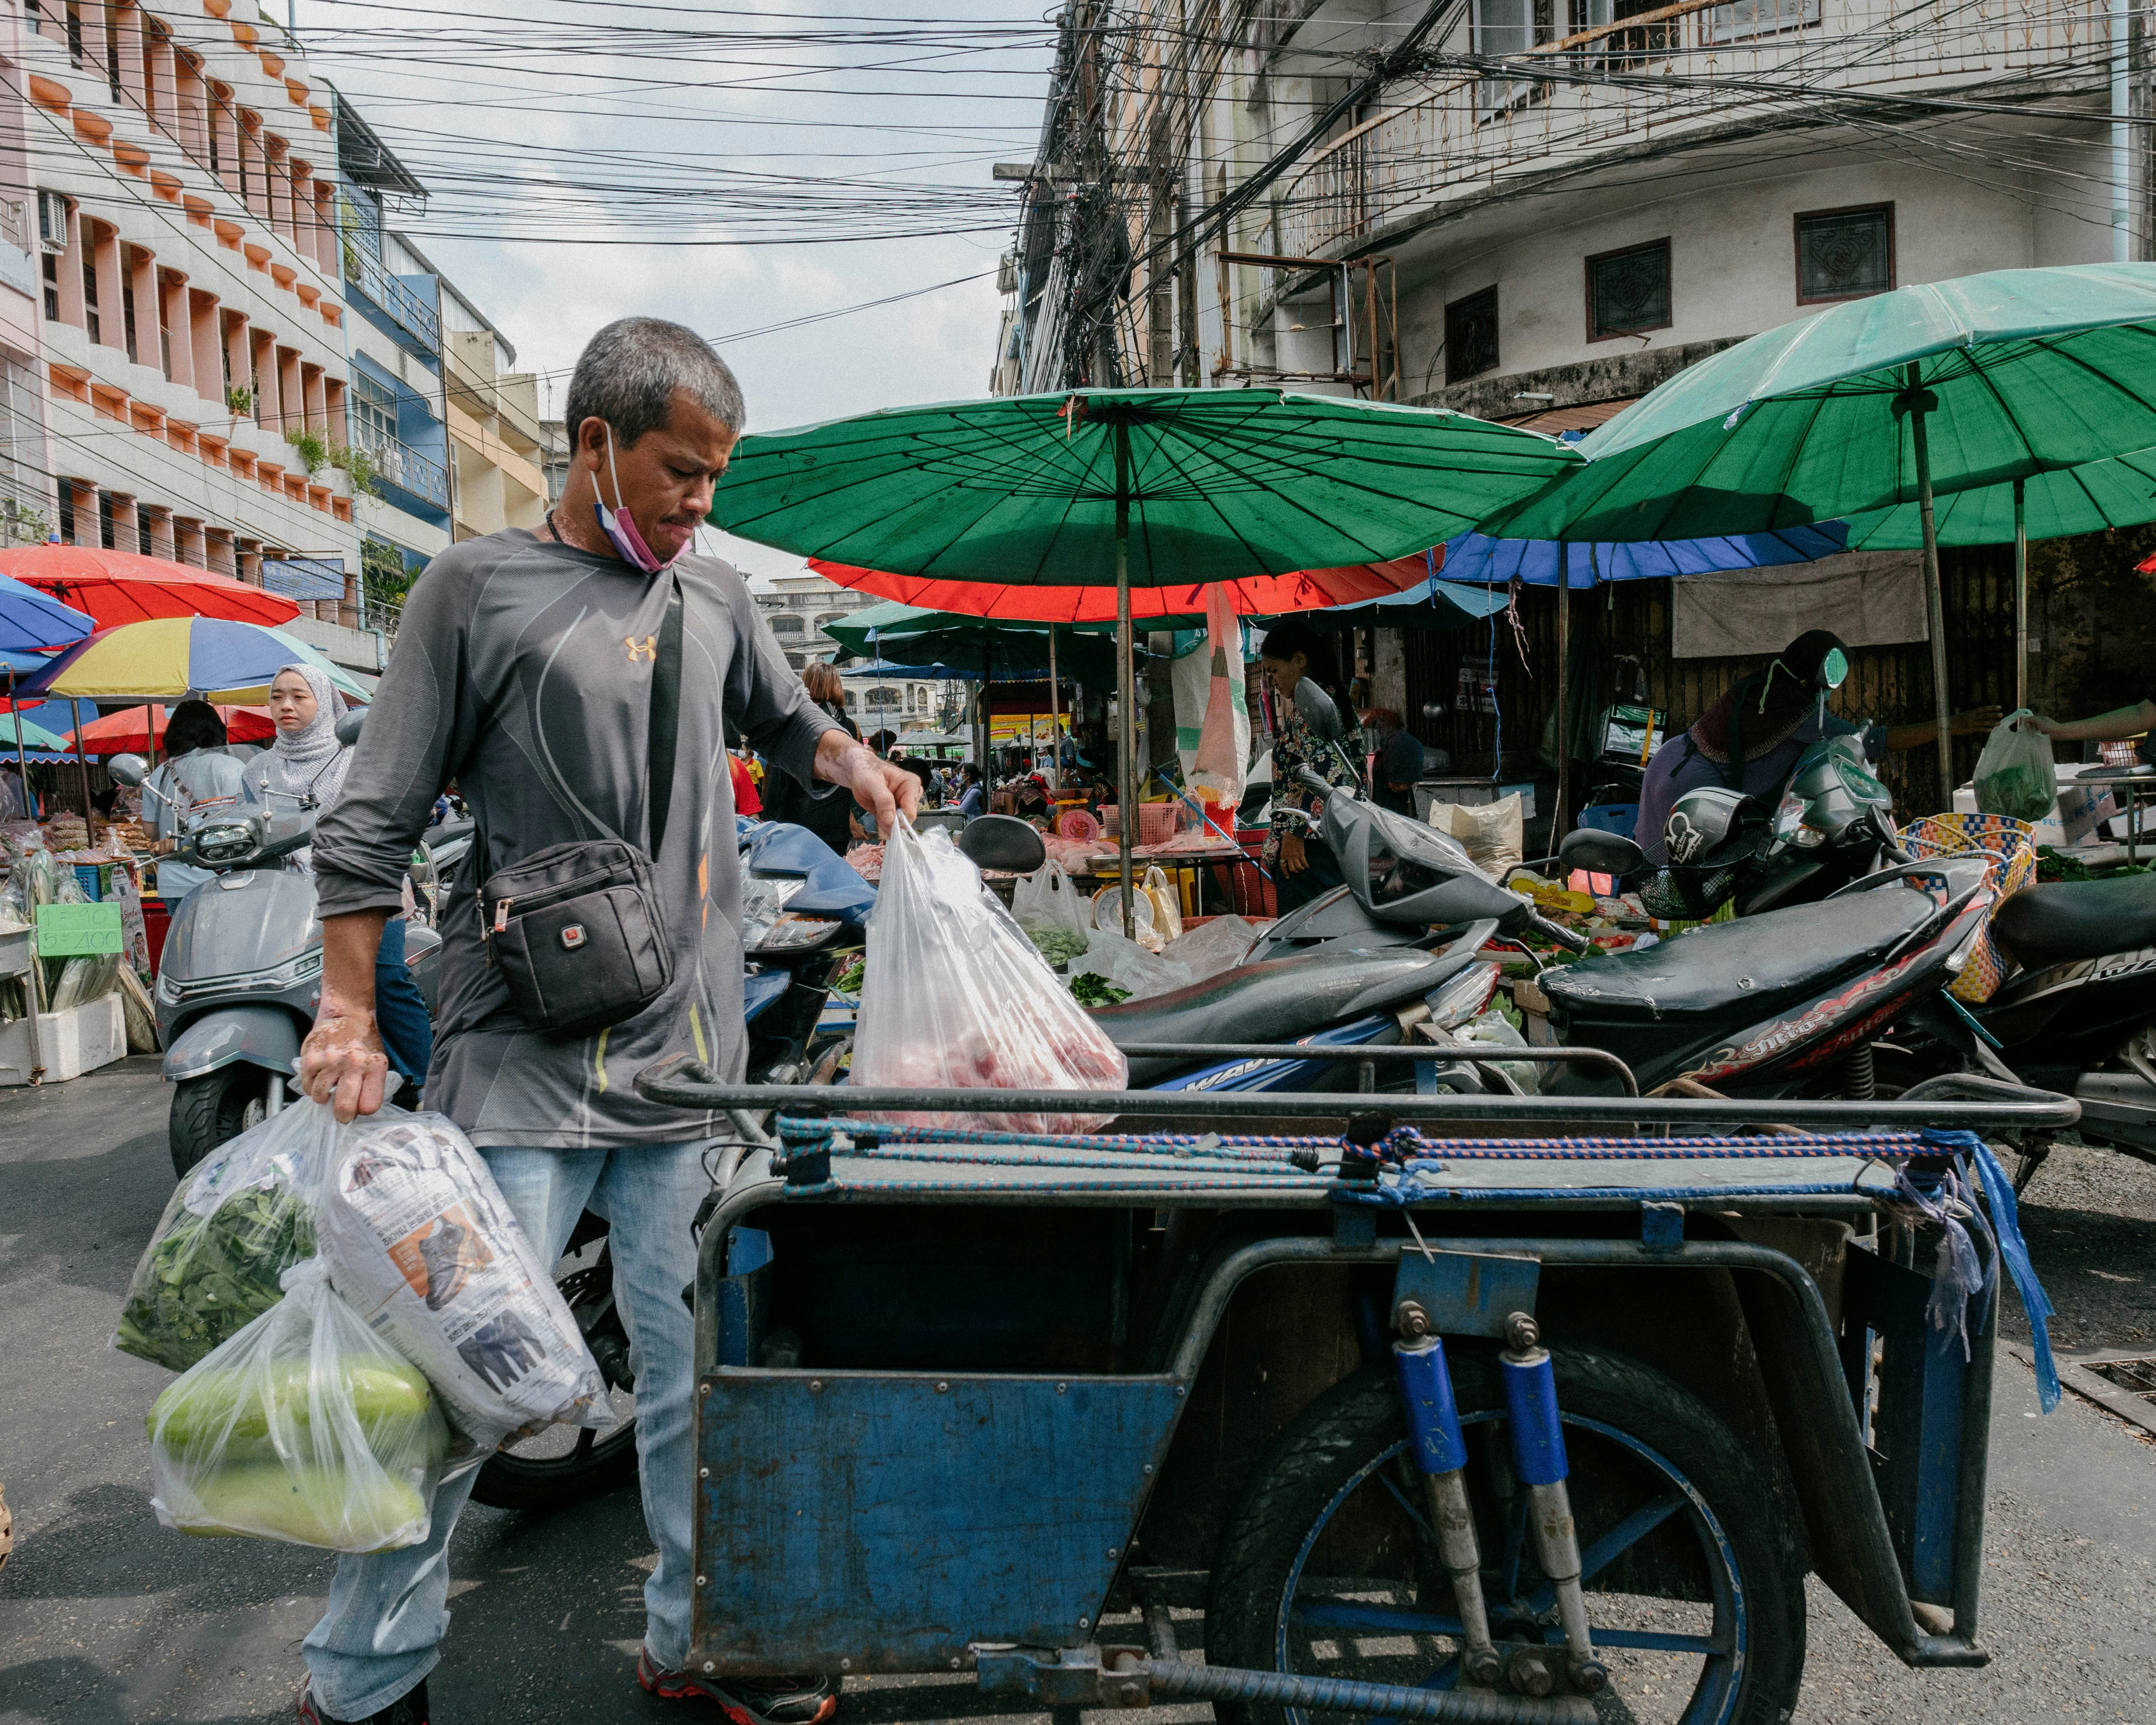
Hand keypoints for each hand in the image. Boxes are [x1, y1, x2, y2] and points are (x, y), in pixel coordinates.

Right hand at [299, 988, 390, 1122]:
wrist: (348, 1013)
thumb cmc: (364, 1040)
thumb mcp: (378, 1061)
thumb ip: (372, 1085)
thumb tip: (359, 1112)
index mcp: (374, 1067)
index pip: (369, 1106)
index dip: (362, 1110)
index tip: (358, 1107)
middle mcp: (352, 1065)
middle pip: (344, 1108)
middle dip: (342, 1115)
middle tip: (341, 1111)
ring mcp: (330, 1062)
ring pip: (320, 1098)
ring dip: (324, 1096)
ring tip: (330, 1084)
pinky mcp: (310, 1058)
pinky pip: (307, 1086)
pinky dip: (311, 1086)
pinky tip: (320, 1075)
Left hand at [816, 734, 919, 833]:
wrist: (859, 771)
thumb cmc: (866, 771)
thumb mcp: (872, 782)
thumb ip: (883, 799)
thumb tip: (891, 819)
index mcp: (911, 784)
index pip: (910, 811)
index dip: (897, 819)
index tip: (884, 819)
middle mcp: (911, 795)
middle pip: (906, 820)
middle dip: (891, 823)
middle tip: (878, 813)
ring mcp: (903, 805)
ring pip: (899, 824)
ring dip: (886, 824)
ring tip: (876, 810)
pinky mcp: (895, 812)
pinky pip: (891, 826)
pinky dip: (883, 825)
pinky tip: (877, 815)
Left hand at [1279, 830, 1307, 873]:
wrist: (1294, 833)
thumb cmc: (1287, 838)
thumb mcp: (1283, 846)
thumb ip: (1284, 853)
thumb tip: (1285, 857)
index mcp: (1283, 855)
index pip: (1283, 867)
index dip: (1285, 873)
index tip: (1288, 877)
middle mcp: (1288, 857)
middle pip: (1292, 869)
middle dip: (1295, 872)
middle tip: (1297, 872)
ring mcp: (1295, 856)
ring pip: (1298, 867)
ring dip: (1301, 869)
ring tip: (1303, 869)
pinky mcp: (1301, 854)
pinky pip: (1304, 862)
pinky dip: (1306, 865)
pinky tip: (1307, 866)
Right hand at [1950, 705, 2002, 736]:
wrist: (1946, 725)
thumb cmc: (1955, 720)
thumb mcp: (1964, 715)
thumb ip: (1972, 715)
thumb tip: (1979, 715)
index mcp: (1971, 712)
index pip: (1984, 709)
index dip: (1992, 708)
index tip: (2000, 707)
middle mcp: (1972, 716)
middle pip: (1985, 715)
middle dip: (1993, 714)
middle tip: (2001, 714)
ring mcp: (1971, 723)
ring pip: (1983, 722)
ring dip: (1992, 722)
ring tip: (1999, 723)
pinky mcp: (1969, 729)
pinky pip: (1979, 729)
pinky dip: (1985, 729)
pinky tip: (1991, 730)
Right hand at [2018, 712, 2064, 736]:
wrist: (2058, 733)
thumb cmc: (2049, 726)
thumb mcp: (2039, 721)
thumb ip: (2032, 719)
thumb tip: (2025, 719)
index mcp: (2042, 718)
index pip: (2032, 718)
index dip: (2028, 721)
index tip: (2025, 725)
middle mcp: (2043, 723)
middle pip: (2033, 724)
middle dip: (2030, 726)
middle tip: (2026, 729)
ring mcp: (2044, 728)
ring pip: (2035, 729)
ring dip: (2032, 731)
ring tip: (2029, 733)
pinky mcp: (2045, 734)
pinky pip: (2038, 733)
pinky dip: (2035, 734)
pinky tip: (2033, 736)